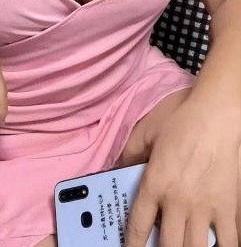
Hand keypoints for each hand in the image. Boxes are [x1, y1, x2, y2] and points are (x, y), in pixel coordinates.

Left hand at [124, 98, 239, 245]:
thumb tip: (116, 168)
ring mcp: (205, 207)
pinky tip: (215, 246)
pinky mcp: (228, 206)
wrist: (218, 113)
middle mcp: (178, 201)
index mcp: (155, 184)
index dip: (132, 245)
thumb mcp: (147, 131)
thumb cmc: (182, 118)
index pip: (138, 226)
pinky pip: (229, 240)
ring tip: (182, 246)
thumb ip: (129, 154)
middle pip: (168, 246)